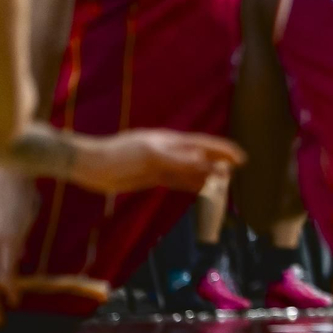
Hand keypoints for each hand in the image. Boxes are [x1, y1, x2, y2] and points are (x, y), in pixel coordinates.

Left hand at [72, 130, 245, 194]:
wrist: (91, 165)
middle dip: (219, 164)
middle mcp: (170, 151)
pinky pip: (178, 181)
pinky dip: (191, 185)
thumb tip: (207, 164)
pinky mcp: (152, 177)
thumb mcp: (152, 155)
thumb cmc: (120, 155)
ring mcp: (162, 164)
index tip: (241, 159)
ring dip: (207, 176)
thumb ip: (180, 160)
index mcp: (172, 141)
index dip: (223, 151)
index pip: (204, 145)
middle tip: (236, 174)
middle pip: (201, 157)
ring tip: (223, 184)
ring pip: (191, 170)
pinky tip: (200, 190)